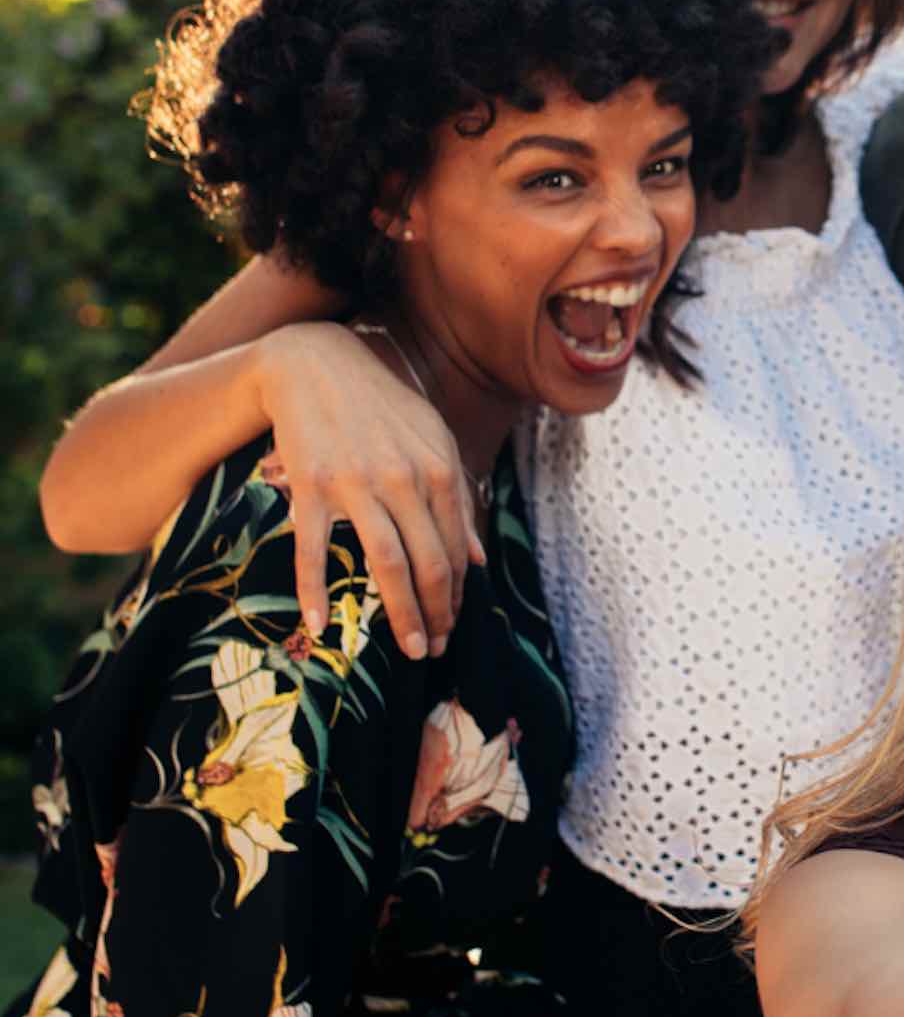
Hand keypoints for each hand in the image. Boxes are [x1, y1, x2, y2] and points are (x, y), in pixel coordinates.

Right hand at [251, 323, 480, 658]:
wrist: (315, 366)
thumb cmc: (382, 408)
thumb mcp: (434, 442)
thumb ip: (458, 499)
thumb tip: (480, 558)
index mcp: (439, 470)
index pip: (456, 548)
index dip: (458, 594)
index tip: (453, 626)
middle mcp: (404, 479)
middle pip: (428, 562)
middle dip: (437, 613)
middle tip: (432, 651)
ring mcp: (356, 483)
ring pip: (385, 561)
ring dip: (400, 612)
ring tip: (407, 649)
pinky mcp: (310, 485)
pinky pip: (313, 547)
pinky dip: (314, 589)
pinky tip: (320, 624)